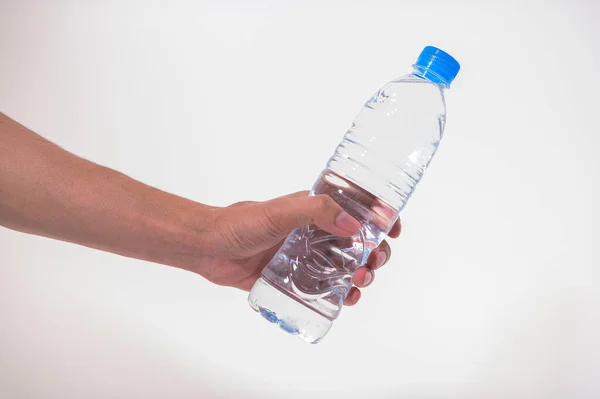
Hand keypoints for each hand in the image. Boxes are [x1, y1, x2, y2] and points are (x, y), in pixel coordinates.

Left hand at [196, 191, 400, 305]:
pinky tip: (348, 299)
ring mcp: (306, 257)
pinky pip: (325, 287)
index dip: (380, 217)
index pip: (356, 208)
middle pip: (358, 242)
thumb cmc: (241, 223)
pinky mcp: (295, 279)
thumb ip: (315, 211)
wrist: (210, 248)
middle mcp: (315, 233)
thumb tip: (353, 224)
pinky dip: (342, 294)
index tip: (393, 228)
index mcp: (315, 210)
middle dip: (375, 251)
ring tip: (360, 282)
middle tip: (375, 262)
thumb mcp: (280, 211)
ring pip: (346, 266)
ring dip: (362, 274)